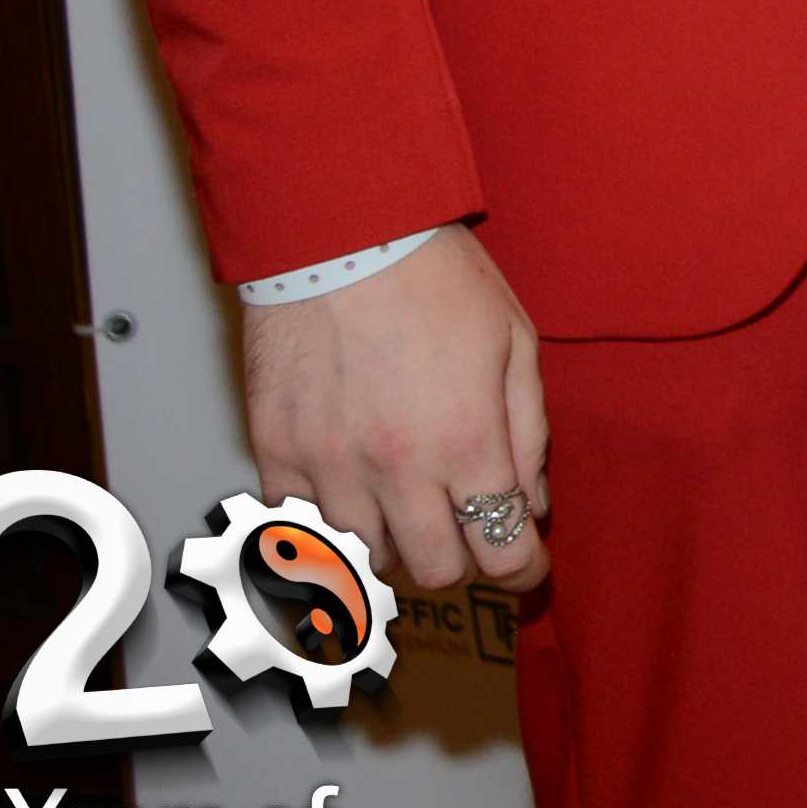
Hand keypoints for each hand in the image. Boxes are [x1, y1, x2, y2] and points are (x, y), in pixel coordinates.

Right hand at [240, 229, 546, 597]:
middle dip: (464, 560)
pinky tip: (351, 496)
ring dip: (396, 544)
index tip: (526, 565)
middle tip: (470, 532)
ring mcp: (328, 467)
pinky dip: (329, 525)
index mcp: (466, 441)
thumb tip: (531, 503)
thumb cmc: (433, 276)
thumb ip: (528, 433)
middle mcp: (396, 468)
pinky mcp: (275, 452)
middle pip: (435, 571)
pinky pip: (300, 527)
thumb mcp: (515, 344)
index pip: (502, 550)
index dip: (523, 568)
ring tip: (410, 506)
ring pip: (365, 559)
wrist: (340, 236)